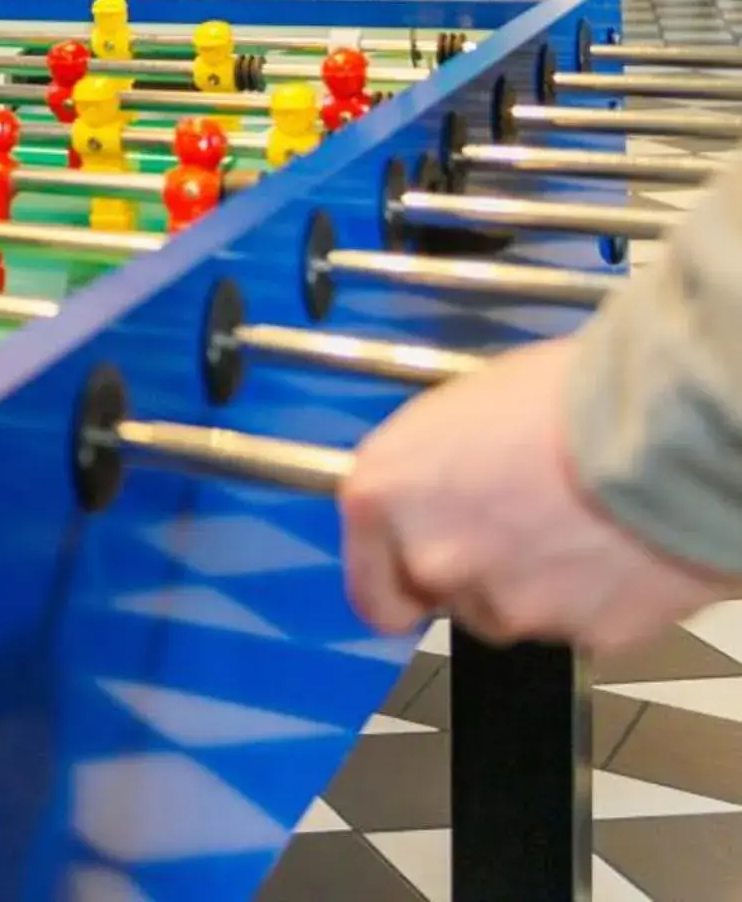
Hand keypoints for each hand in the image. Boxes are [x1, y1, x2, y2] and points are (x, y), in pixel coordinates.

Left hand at [340, 335, 733, 655]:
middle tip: (522, 527)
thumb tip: (442, 492)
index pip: (371, 588)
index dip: (399, 587)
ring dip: (539, 587)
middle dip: (481, 572)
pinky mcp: (583, 634)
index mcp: (384, 497)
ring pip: (515, 614)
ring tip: (577, 528)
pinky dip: (599, 600)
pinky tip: (616, 550)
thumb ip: (431, 476)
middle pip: (447, 597)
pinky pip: (584, 625)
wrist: (660, 425)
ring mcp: (507, 604)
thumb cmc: (562, 396)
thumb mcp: (458, 413)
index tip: (415, 586)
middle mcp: (433, 559)